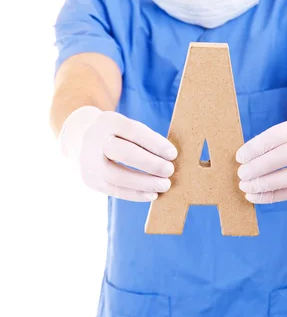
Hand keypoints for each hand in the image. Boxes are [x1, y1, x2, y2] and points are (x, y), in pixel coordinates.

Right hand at [59, 106, 177, 201]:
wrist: (82, 138)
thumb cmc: (117, 133)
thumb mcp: (126, 126)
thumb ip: (145, 139)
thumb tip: (169, 157)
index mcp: (109, 121)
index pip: (134, 131)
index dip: (154, 143)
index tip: (173, 154)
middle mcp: (95, 140)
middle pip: (124, 153)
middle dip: (150, 163)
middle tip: (169, 170)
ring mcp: (89, 161)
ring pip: (117, 176)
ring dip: (144, 182)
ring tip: (164, 185)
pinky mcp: (90, 179)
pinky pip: (113, 190)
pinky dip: (134, 194)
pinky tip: (151, 195)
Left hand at [236, 114, 286, 203]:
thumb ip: (272, 139)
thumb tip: (244, 157)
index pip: (278, 135)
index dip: (257, 147)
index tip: (239, 156)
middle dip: (260, 166)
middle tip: (241, 173)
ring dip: (264, 185)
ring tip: (245, 186)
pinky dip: (271, 196)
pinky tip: (254, 196)